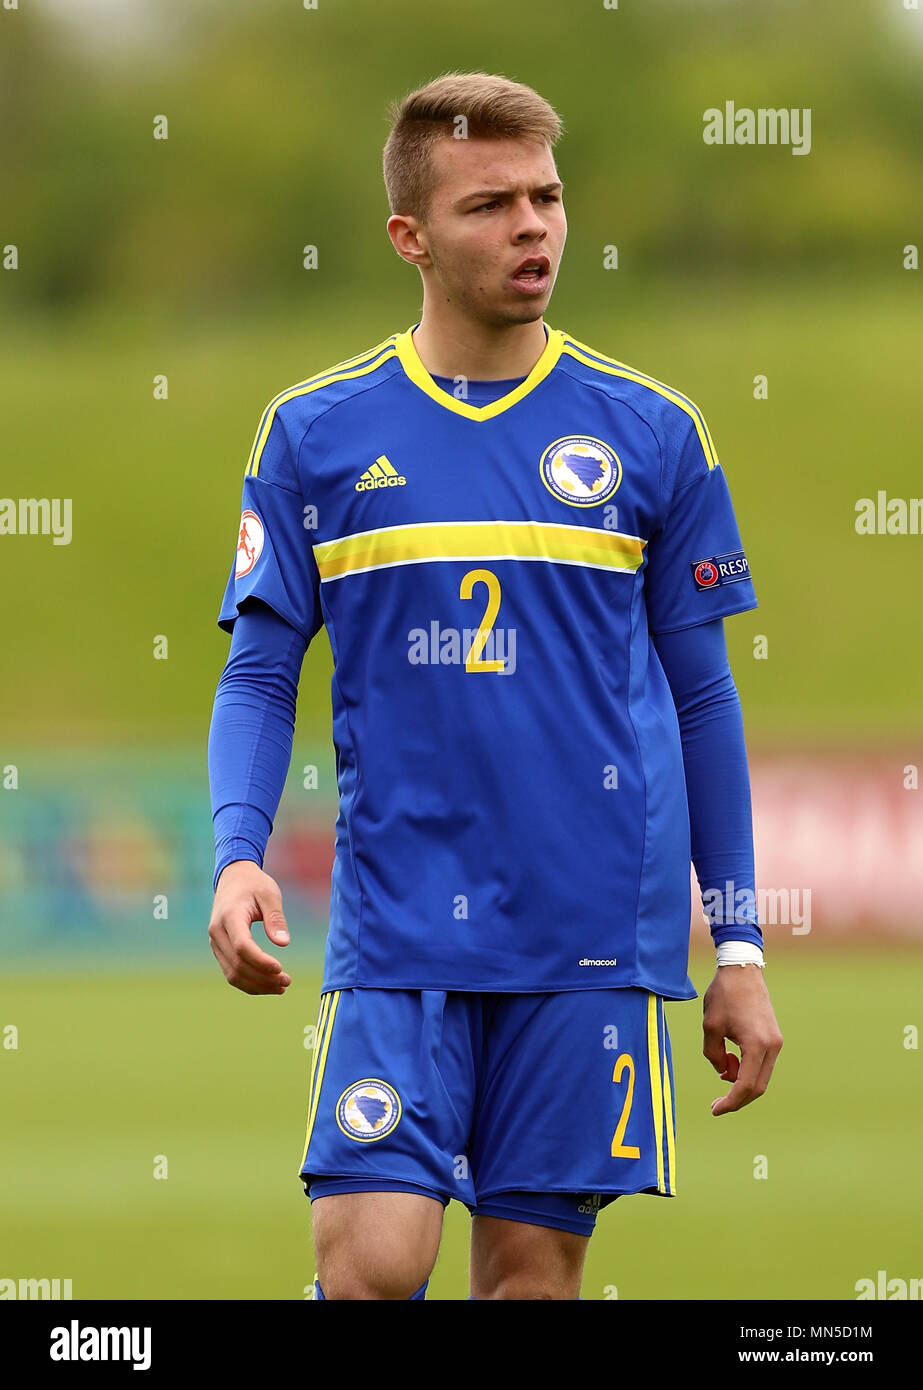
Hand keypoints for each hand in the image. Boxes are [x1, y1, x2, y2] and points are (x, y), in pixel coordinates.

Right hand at [208, 860, 291, 994]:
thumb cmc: (255, 885)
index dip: (260, 961)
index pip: (242, 946)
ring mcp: (215, 942)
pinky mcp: (220, 949)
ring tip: (281, 987)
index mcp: (229, 916)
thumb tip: (283, 944)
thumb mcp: (270, 895)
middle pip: (237, 964)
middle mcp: (217, 932)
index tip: (280, 968)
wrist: (233, 878)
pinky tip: (269, 984)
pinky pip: (231, 971)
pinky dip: (249, 982)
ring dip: (257, 985)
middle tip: (287, 982)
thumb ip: (276, 918)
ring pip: (232, 973)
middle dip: (263, 978)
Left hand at [702, 964, 781, 1114]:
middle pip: (758, 1087)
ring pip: (761, 1076)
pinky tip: (731, 1060)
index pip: (746, 1086)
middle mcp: (772, 1046)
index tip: (714, 1110)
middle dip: (737, 1099)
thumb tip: (724, 1074)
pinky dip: (747, 1069)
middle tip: (716, 1104)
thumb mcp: (710, 1027)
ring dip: (741, 1081)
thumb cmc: (724, 995)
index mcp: (757, 1045)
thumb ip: (714, 1055)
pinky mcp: (774, 1037)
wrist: (742, 969)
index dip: (730, 1103)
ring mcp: (776, 1042)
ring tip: (722, 1065)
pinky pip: (762, 1064)